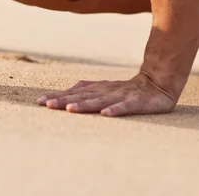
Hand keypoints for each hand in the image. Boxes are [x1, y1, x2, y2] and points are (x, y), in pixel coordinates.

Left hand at [37, 72, 176, 116]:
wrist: (158, 83)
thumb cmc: (126, 89)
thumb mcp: (104, 88)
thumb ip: (86, 90)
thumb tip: (65, 92)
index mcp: (98, 88)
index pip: (74, 92)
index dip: (58, 96)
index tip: (40, 101)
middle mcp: (106, 90)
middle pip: (82, 96)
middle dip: (64, 100)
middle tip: (47, 105)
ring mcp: (120, 96)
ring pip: (100, 101)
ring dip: (85, 105)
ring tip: (71, 109)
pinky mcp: (136, 102)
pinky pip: (125, 107)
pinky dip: (115, 110)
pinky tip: (106, 114)